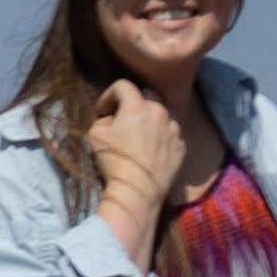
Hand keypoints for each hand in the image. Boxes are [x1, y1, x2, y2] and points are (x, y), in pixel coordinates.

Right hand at [85, 81, 185, 208]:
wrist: (138, 190)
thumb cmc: (114, 161)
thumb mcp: (95, 136)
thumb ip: (102, 120)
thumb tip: (110, 120)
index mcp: (137, 105)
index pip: (122, 86)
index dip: (109, 95)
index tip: (102, 111)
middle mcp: (160, 111)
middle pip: (146, 98)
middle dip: (133, 107)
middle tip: (123, 122)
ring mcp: (174, 129)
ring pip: (161, 117)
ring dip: (150, 123)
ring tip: (141, 139)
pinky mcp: (181, 147)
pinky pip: (170, 137)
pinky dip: (161, 140)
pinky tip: (152, 153)